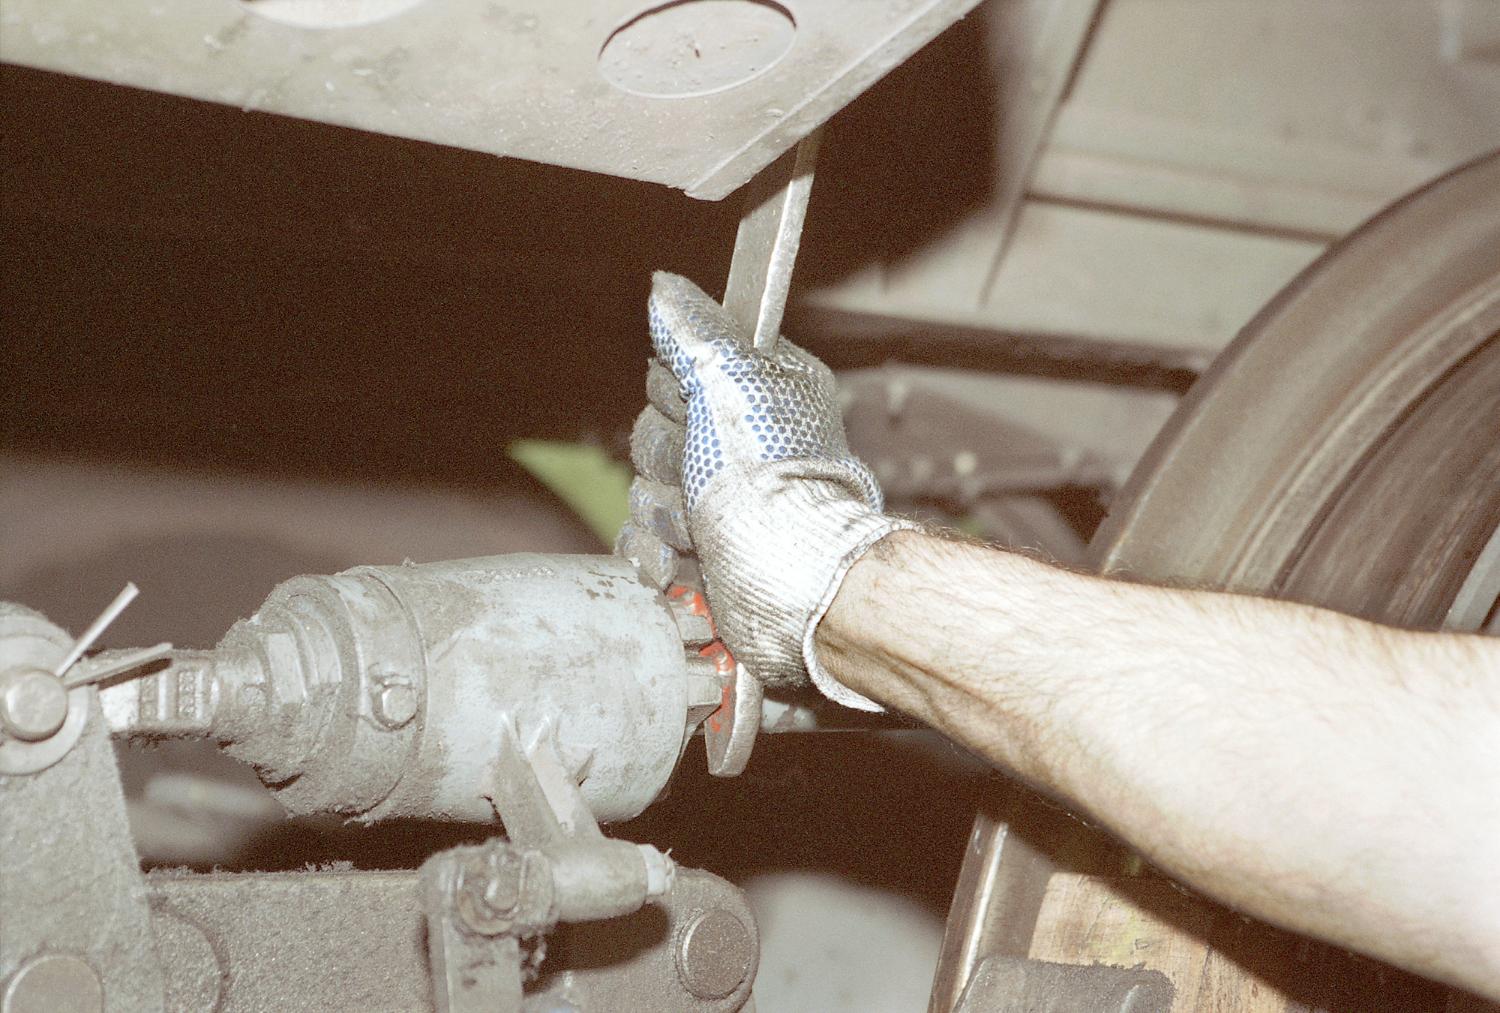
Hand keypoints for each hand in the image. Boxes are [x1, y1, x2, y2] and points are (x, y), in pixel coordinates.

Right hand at [615, 272, 912, 709]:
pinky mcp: (702, 558)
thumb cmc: (773, 479)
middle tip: (701, 475)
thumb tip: (664, 286)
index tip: (691, 406)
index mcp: (758, 394)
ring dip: (663, 517)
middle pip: (652, 434)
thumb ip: (694, 329)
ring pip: (643, 494)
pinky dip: (657, 559)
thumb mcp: (732, 378)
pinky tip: (685, 565)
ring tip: (702, 531)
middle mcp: (742, 448)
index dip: (672, 391)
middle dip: (666, 461)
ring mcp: (721, 506)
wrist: (790, 581)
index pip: (677, 371)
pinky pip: (643, 546)